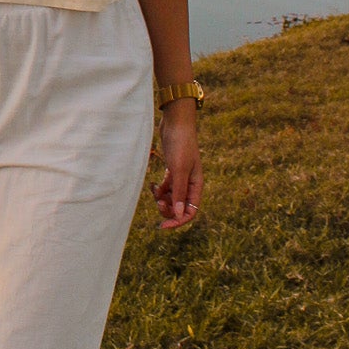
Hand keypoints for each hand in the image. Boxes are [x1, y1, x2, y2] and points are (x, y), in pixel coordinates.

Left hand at [152, 102, 202, 232]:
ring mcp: (180, 176)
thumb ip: (179, 192)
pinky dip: (159, 189)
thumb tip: (179, 215)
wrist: (175, 122)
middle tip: (157, 203)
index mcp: (196, 185)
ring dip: (162, 199)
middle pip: (180, 207)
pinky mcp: (171, 169)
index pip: (190, 212)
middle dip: (168, 209)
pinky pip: (166, 187)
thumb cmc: (180, 144)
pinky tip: (152, 185)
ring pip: (172, 198)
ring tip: (154, 192)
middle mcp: (190, 183)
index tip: (163, 225)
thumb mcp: (179, 169)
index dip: (178, 220)